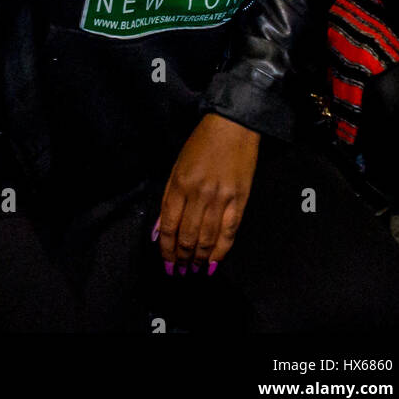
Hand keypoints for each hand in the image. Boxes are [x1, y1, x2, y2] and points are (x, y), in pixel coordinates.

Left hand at [157, 114, 259, 270]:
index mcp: (180, 184)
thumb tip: (158, 229)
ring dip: (199, 259)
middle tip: (178, 272)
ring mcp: (221, 199)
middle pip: (187, 236)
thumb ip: (169, 198)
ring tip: (193, 271)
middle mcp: (199, 194)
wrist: (233, 127)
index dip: (166, 248)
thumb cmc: (201, 143)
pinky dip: (221, 251)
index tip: (165, 263)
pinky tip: (214, 264)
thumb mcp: (177, 166)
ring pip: (207, 239)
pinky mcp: (240, 201)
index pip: (168, 225)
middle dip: (181, 258)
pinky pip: (229, 233)